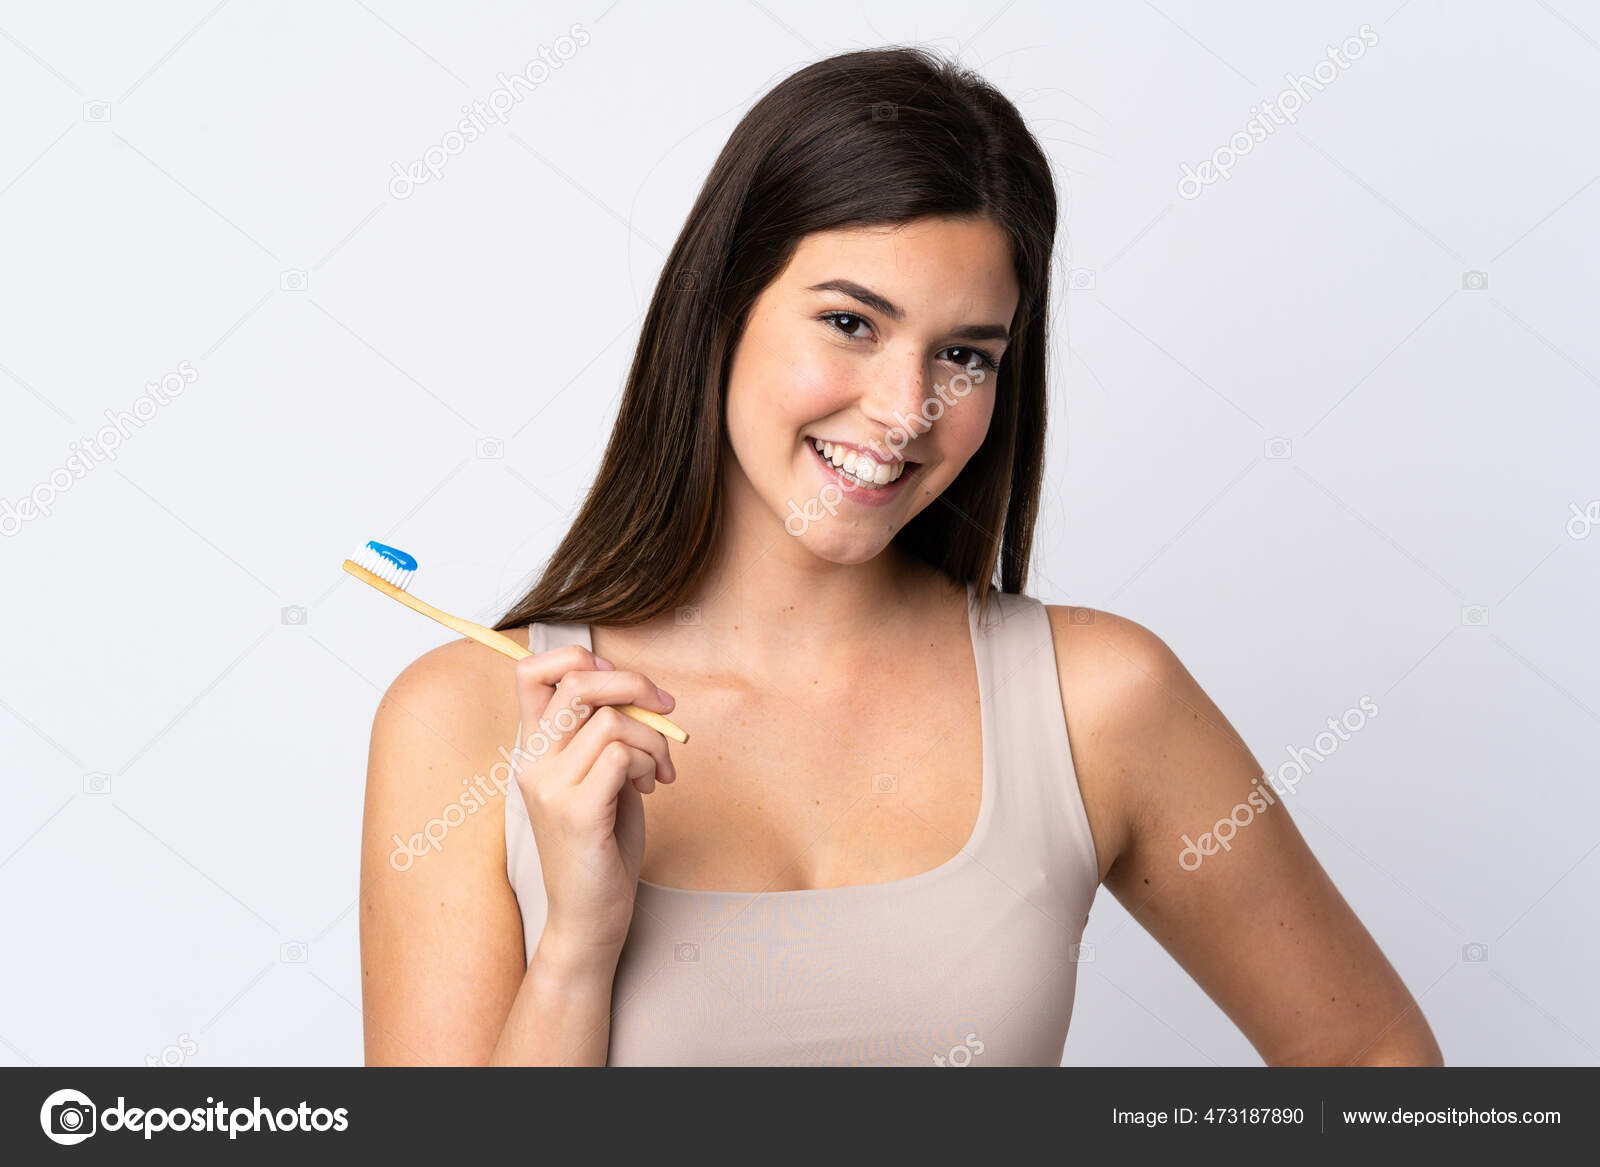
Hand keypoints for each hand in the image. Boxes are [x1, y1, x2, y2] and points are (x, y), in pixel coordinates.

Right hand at [510, 644, 676, 954]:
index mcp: (533, 748)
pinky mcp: (576, 813)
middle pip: (578, 682)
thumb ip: (606, 731)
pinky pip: (620, 754)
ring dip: (652, 739)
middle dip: (635, 685)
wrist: (589, 917)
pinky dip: (648, 763)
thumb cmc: (603, 845)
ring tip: (658, 771)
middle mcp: (533, 762)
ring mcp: (549, 788)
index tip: (620, 684)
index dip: (578, 657)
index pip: (530, 672)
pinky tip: (651, 788)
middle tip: (666, 709)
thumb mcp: (602, 775)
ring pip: (611, 721)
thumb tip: (633, 686)